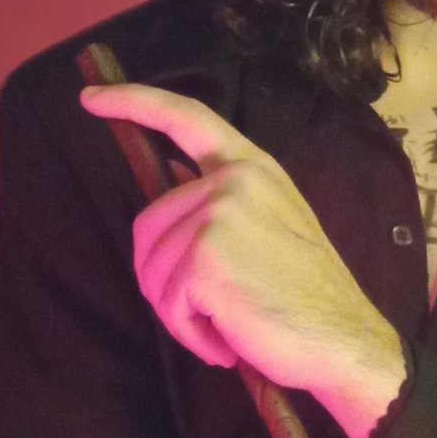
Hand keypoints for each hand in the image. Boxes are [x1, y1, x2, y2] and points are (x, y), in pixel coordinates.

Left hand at [81, 83, 405, 437]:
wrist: (344, 339)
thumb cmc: (305, 295)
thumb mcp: (270, 223)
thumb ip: (221, 198)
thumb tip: (168, 178)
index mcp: (252, 167)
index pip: (186, 117)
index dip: (134, 102)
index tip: (92, 98)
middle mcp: (234, 180)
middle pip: (148, 224)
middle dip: (167, 277)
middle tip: (216, 305)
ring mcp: (219, 214)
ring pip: (150, 268)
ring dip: (180, 311)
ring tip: (229, 321)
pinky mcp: (205, 257)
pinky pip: (167, 303)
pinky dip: (190, 333)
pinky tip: (228, 338)